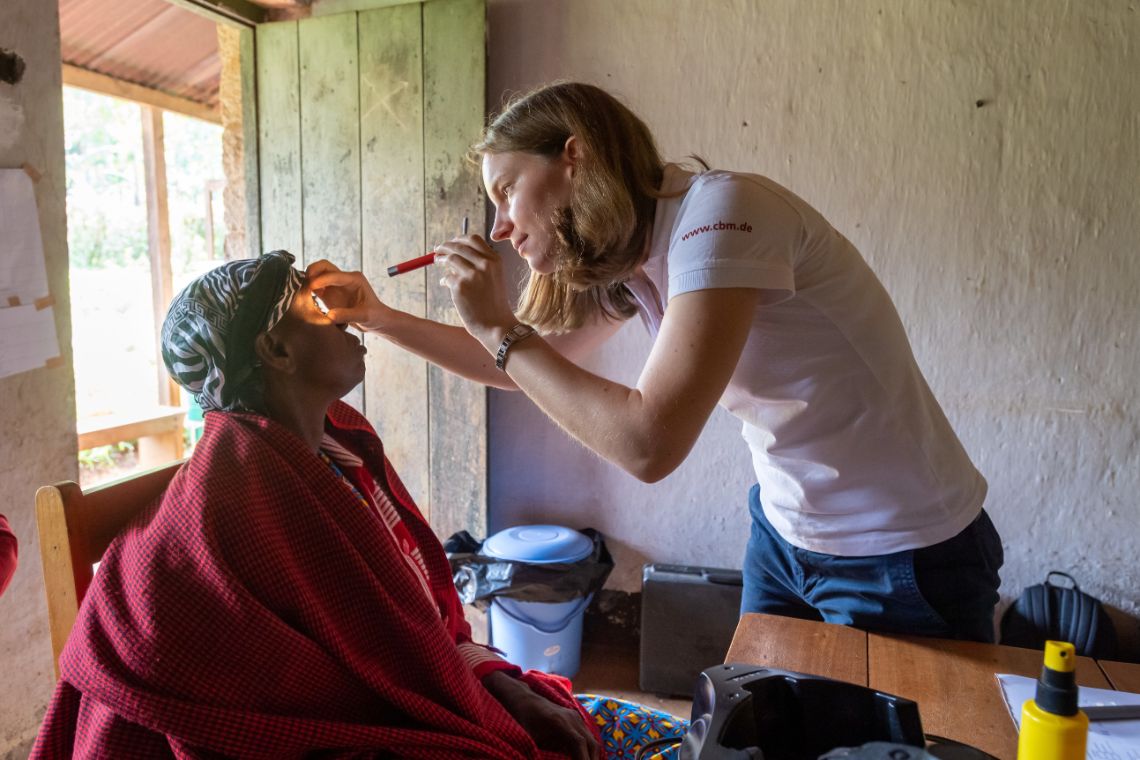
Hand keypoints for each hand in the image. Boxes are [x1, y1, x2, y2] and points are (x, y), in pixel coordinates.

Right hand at [305, 260, 393, 332]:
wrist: (376, 320)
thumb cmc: (374, 316)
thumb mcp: (364, 316)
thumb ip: (347, 315)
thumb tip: (329, 316)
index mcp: (354, 279)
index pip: (334, 274)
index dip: (322, 279)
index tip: (312, 286)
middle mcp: (344, 279)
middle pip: (324, 266)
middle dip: (312, 271)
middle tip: (302, 283)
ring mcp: (336, 285)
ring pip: (317, 274)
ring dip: (308, 279)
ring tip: (299, 291)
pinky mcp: (329, 293)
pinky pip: (315, 286)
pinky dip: (307, 289)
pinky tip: (302, 297)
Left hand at [433, 235, 518, 350]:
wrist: (496, 325)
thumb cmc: (494, 304)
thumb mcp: (494, 278)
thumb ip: (480, 265)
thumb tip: (455, 253)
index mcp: (495, 260)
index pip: (473, 239)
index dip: (459, 239)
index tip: (452, 242)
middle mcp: (485, 264)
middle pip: (459, 246)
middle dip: (445, 246)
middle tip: (437, 249)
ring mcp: (472, 275)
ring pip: (450, 259)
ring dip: (441, 259)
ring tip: (436, 261)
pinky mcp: (460, 286)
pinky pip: (447, 278)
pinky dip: (444, 280)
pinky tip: (445, 284)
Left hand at [483, 671, 599, 759]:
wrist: (527, 701)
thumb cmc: (527, 723)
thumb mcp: (535, 740)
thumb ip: (551, 752)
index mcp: (560, 723)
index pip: (579, 743)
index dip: (583, 759)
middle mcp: (572, 718)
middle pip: (591, 743)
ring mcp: (576, 717)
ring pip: (592, 740)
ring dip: (592, 756)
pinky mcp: (577, 718)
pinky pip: (588, 736)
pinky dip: (589, 749)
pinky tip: (585, 758)